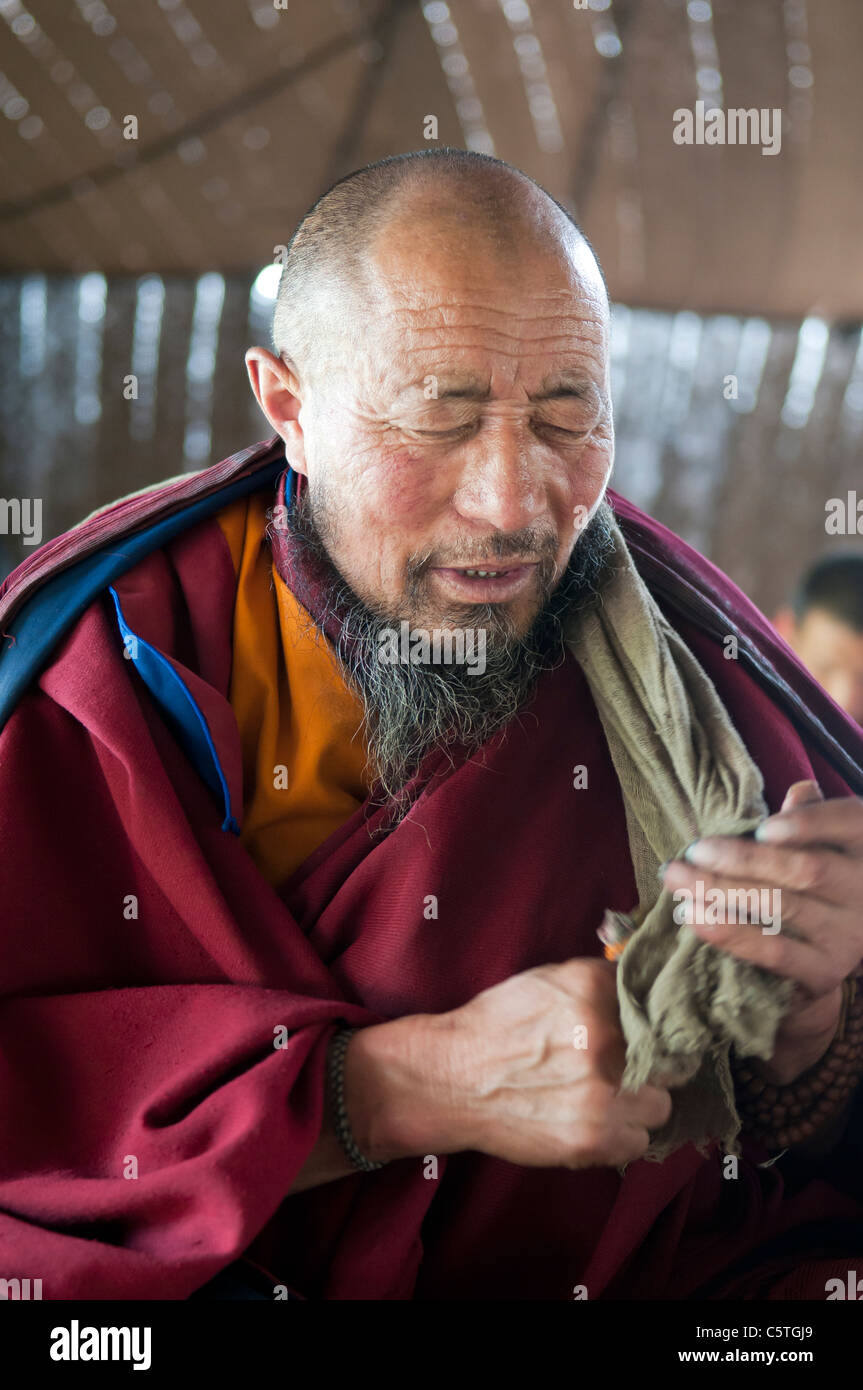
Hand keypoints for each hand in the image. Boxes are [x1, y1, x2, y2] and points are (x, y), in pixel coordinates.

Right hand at [439, 957, 672, 1168]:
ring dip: (638, 1105)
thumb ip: (597, 982)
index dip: (649, 1026)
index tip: (644, 1038)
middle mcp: (603, 1038)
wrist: (451, 1079)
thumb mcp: (545, 981)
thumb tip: (641, 989)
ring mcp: (601, 1092)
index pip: (654, 1007)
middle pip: (669, 1059)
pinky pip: (638, 1142)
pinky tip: (594, 1123)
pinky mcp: (593, 1137)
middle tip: (623, 1071)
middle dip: (649, 1067)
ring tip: (607, 1101)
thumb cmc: (495, 1027)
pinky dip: (620, 1137)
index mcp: (591, 990)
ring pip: (660, 1105)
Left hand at [660, 781, 862, 1082]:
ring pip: (781, 907)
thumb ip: (810, 816)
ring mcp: (849, 935)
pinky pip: (774, 952)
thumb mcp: (821, 842)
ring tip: (678, 879)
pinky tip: (693, 915)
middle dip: (742, 858)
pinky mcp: (826, 971)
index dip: (807, 825)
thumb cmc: (818, 878)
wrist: (834, 945)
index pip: (845, 823)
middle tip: (692, 850)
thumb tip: (799, 791)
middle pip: (805, 870)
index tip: (762, 829)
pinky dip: (730, 933)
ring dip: (721, 890)